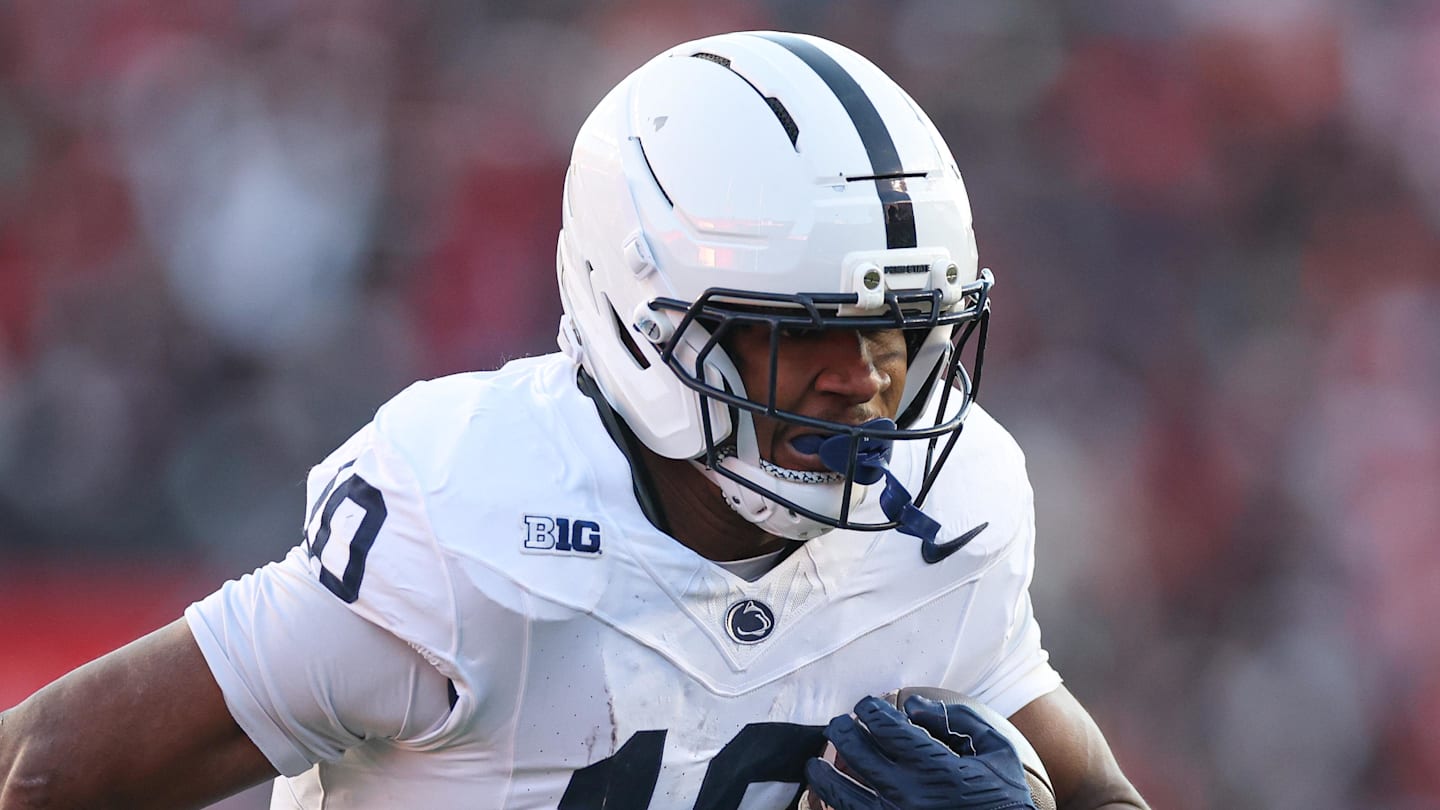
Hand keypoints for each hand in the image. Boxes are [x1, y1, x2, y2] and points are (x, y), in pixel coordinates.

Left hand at [804, 695, 1036, 809]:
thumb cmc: (1004, 801)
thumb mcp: (998, 753)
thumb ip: (959, 721)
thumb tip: (913, 706)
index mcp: (935, 768)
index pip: (885, 726)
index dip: (869, 709)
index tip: (866, 706)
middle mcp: (908, 795)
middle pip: (856, 752)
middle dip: (842, 731)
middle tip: (838, 725)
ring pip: (839, 793)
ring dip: (823, 773)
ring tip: (817, 764)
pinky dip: (830, 809)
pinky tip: (825, 801)